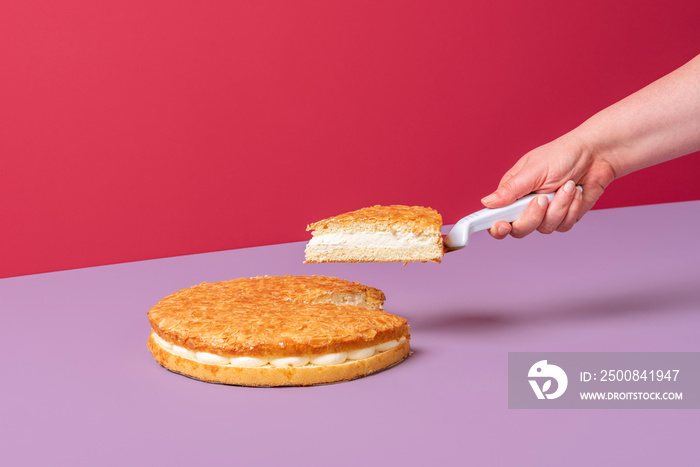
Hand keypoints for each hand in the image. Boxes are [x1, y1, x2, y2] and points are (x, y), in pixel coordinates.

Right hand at [481, 132, 617, 238]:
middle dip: (533, 216)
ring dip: (559, 206)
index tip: (502, 226)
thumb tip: (486, 202)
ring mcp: (545, 213)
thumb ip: (510, 189)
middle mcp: (526, 205)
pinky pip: (563, 226)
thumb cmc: (564, 154)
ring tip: (566, 186)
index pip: (495, 216)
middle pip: (519, 229)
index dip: (496, 226)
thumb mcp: (533, 170)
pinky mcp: (564, 217)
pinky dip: (572, 209)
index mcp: (512, 192)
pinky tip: (576, 192)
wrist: (597, 155)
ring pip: (544, 228)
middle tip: (542, 199)